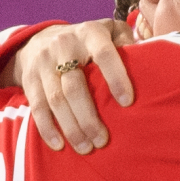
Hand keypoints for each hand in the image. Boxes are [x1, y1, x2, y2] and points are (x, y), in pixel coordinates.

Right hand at [0, 19, 136, 153]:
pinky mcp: (30, 80)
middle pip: (74, 85)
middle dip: (88, 116)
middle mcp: (64, 45)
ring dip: (71, 127)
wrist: (40, 39)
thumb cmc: (89, 41)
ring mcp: (43, 63)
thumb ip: (128, 43)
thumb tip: (150, 64)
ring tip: (86, 148)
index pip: (104, 54)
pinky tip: (59, 146)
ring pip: (55, 99)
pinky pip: (37, 107)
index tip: (127, 103)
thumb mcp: (110, 31)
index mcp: (90, 32)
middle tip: (103, 141)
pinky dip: (47, 128)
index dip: (116, 77)